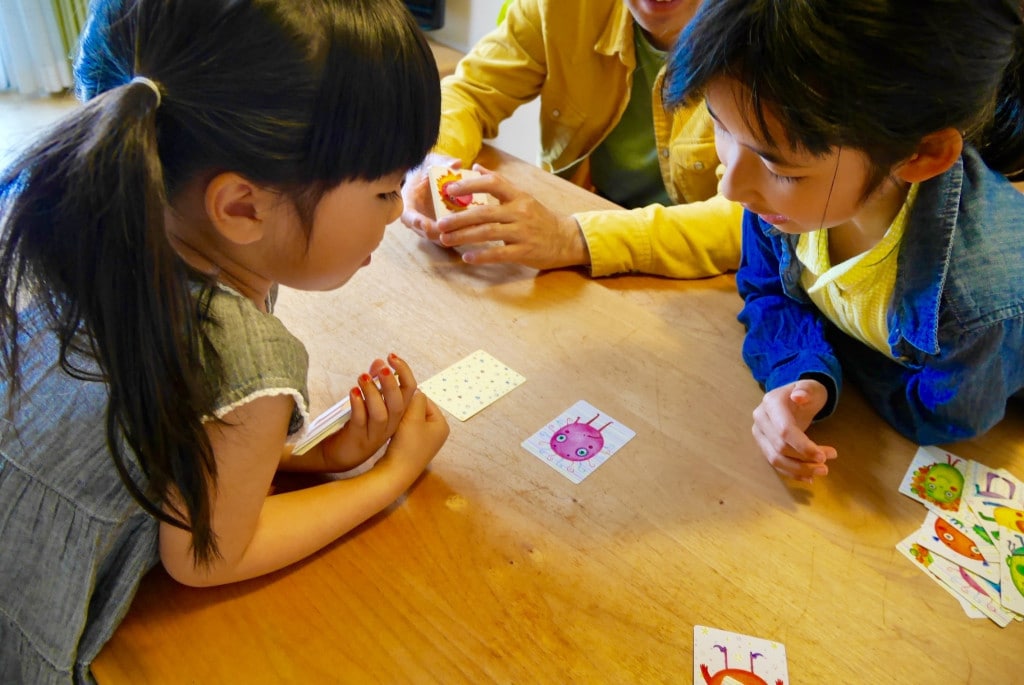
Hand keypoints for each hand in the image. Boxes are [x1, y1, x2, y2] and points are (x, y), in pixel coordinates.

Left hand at [319, 353, 418, 470]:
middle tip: (382, 367)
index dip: (404, 373)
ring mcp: (374, 434)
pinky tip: (353, 392)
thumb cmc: (357, 425)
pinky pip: (360, 421)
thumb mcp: (370, 403)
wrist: (340, 453)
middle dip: (390, 383)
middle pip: (398, 404)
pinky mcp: (358, 439)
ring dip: (373, 393)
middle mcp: (390, 424)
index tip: (392, 357)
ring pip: (381, 414)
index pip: (409, 391)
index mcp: (396, 413)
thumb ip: (375, 383)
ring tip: (362, 377)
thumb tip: (379, 362)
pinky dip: (358, 405)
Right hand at [373, 389, 448, 483]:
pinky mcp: (414, 447)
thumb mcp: (413, 417)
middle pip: (419, 410)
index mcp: (441, 424)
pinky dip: (399, 426)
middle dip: (406, 407)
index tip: (396, 395)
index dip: (410, 396)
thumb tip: (416, 391)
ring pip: (411, 419)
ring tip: (391, 415)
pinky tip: (391, 427)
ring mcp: (425, 441)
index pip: (426, 401)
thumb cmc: (408, 445)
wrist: (396, 473)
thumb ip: (416, 400)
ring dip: (401, 416)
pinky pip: (407, 429)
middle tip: (392, 405)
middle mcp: (436, 432)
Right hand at [401, 152, 462, 243]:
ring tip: (464, 232)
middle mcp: (418, 220)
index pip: (408, 217)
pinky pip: (450, 238)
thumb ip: (442, 163)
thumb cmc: (428, 171)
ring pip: (440, 239)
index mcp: (410, 204)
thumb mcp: (432, 163)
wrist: (430, 179)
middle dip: (438, 233)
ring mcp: (431, 228)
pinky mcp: (443, 231)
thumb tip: (456, 163)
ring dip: (451, 237)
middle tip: (450, 231)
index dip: (415, 221)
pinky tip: (472, 231)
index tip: (425, 224)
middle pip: (426, 233)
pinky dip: (459, 236)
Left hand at [434, 164, 590, 269]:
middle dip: (459, 218)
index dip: (470, 185)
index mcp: (518, 196)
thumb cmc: (540, 218)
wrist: (566, 239)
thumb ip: (499, 184)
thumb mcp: (523, 197)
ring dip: (464, 236)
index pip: (493, 183)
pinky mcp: (525, 251)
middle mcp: (520, 212)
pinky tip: (467, 257)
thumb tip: (476, 167)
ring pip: (488, 232)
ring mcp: (522, 232)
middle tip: (440, 224)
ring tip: (446, 240)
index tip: (450, 190)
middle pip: (484, 212)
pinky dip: (482, 256)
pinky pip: (499, 253)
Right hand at [751, 379, 836, 481]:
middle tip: (827, 463)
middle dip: (804, 459)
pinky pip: (775, 463)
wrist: (795, 396)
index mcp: (771, 404)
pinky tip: (809, 477)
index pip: (784, 430)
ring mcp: (760, 433)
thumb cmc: (806, 392)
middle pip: (780, 447)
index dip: (803, 446)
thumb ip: (806, 390)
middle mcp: (760, 419)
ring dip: (798, 469)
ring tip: (821, 471)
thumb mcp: (811, 386)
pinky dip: (792, 472)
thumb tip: (799, 397)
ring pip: (775, 459)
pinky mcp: (764, 445)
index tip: (823, 456)